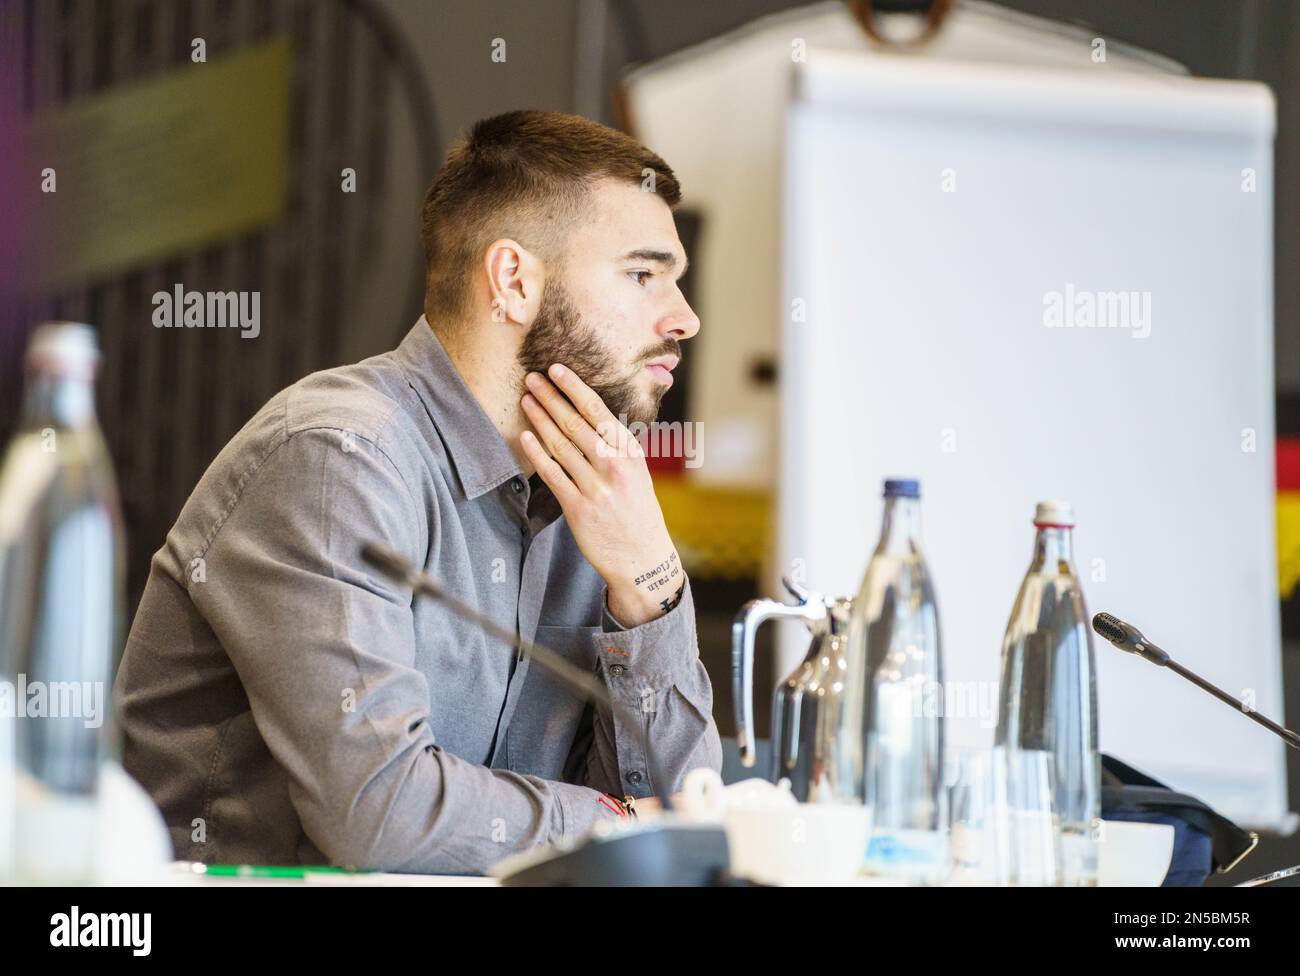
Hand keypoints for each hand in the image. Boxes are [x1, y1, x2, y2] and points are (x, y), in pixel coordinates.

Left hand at [519, 363, 684, 627]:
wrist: (643, 558)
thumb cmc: (638, 511)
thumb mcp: (638, 473)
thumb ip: (617, 447)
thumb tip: (593, 416)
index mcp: (630, 453)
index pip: (598, 411)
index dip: (574, 388)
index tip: (557, 369)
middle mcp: (613, 467)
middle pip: (574, 423)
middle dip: (550, 397)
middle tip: (531, 377)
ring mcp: (595, 488)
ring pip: (560, 445)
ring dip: (540, 419)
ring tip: (526, 399)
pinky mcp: (578, 509)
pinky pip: (553, 475)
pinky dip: (537, 454)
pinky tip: (525, 436)